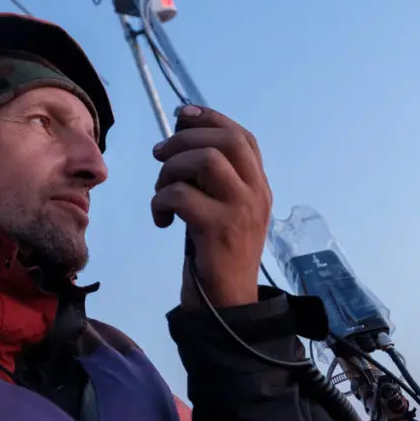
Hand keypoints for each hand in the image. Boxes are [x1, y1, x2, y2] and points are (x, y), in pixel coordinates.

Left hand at [151, 104, 271, 309]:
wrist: (227, 306)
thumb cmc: (216, 255)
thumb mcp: (220, 209)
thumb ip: (208, 179)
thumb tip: (179, 136)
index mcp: (259, 186)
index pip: (242, 137)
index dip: (211, 118)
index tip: (182, 114)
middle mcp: (256, 194)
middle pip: (227, 141)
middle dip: (185, 139)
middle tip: (160, 155)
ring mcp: (241, 210)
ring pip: (206, 161)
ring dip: (170, 170)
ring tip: (160, 192)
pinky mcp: (220, 230)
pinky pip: (182, 195)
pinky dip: (161, 201)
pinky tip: (161, 220)